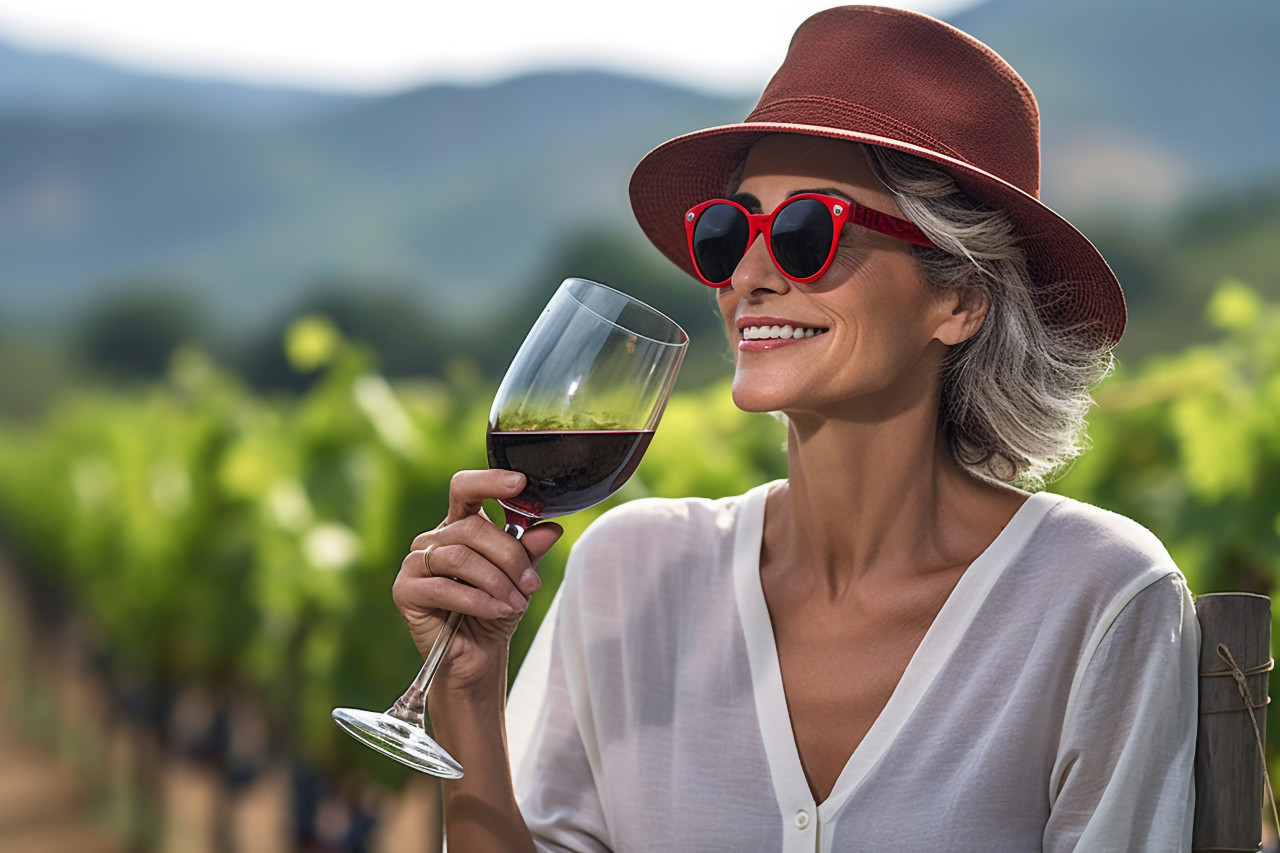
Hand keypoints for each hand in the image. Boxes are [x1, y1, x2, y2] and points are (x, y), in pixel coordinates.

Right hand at [392, 469, 561, 692]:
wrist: (477, 657)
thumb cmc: (495, 612)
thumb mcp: (520, 579)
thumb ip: (530, 552)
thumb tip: (551, 529)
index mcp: (460, 525)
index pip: (465, 489)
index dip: (489, 480)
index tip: (519, 482)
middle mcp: (434, 539)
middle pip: (473, 528)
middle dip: (510, 556)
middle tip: (531, 583)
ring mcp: (415, 563)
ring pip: (461, 557)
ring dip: (497, 582)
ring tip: (516, 602)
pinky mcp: (405, 590)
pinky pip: (444, 587)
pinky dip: (479, 600)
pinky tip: (498, 611)